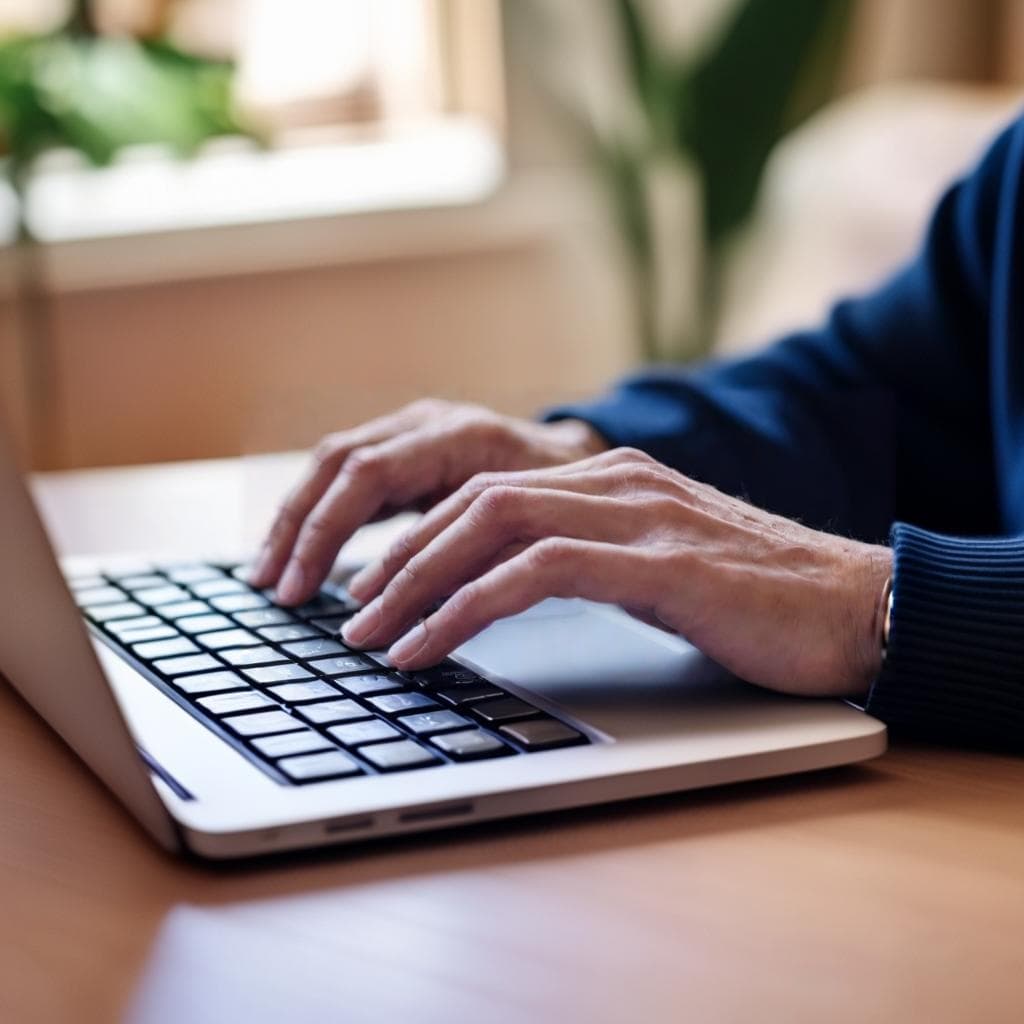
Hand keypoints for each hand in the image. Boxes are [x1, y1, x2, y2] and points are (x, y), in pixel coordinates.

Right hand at [248, 399, 607, 603]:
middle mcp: (428, 423)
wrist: (583, 458)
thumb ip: (481, 556)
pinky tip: (303, 555)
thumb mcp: (536, 524)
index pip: (368, 474)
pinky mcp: (408, 450)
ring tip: (270, 576)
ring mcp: (414, 430)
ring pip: (334, 466)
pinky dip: (322, 516)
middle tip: (274, 588)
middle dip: (299, 528)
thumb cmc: (570, 494)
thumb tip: (425, 611)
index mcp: (459, 435)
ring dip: (298, 521)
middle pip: (337, 464)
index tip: (303, 589)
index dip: (327, 533)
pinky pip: (350, 477)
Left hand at [342, 448, 893, 697]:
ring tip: (371, 636)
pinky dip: (467, 609)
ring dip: (417, 583)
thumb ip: (594, 561)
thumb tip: (518, 590)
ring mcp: (636, 515)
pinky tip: (429, 649)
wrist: (858, 606)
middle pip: (472, 502)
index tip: (376, 588)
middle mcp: (615, 483)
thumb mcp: (660, 566)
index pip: (487, 493)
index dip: (420, 539)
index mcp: (612, 481)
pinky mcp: (656, 561)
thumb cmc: (760, 601)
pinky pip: (534, 573)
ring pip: (491, 526)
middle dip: (398, 560)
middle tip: (351, 614)